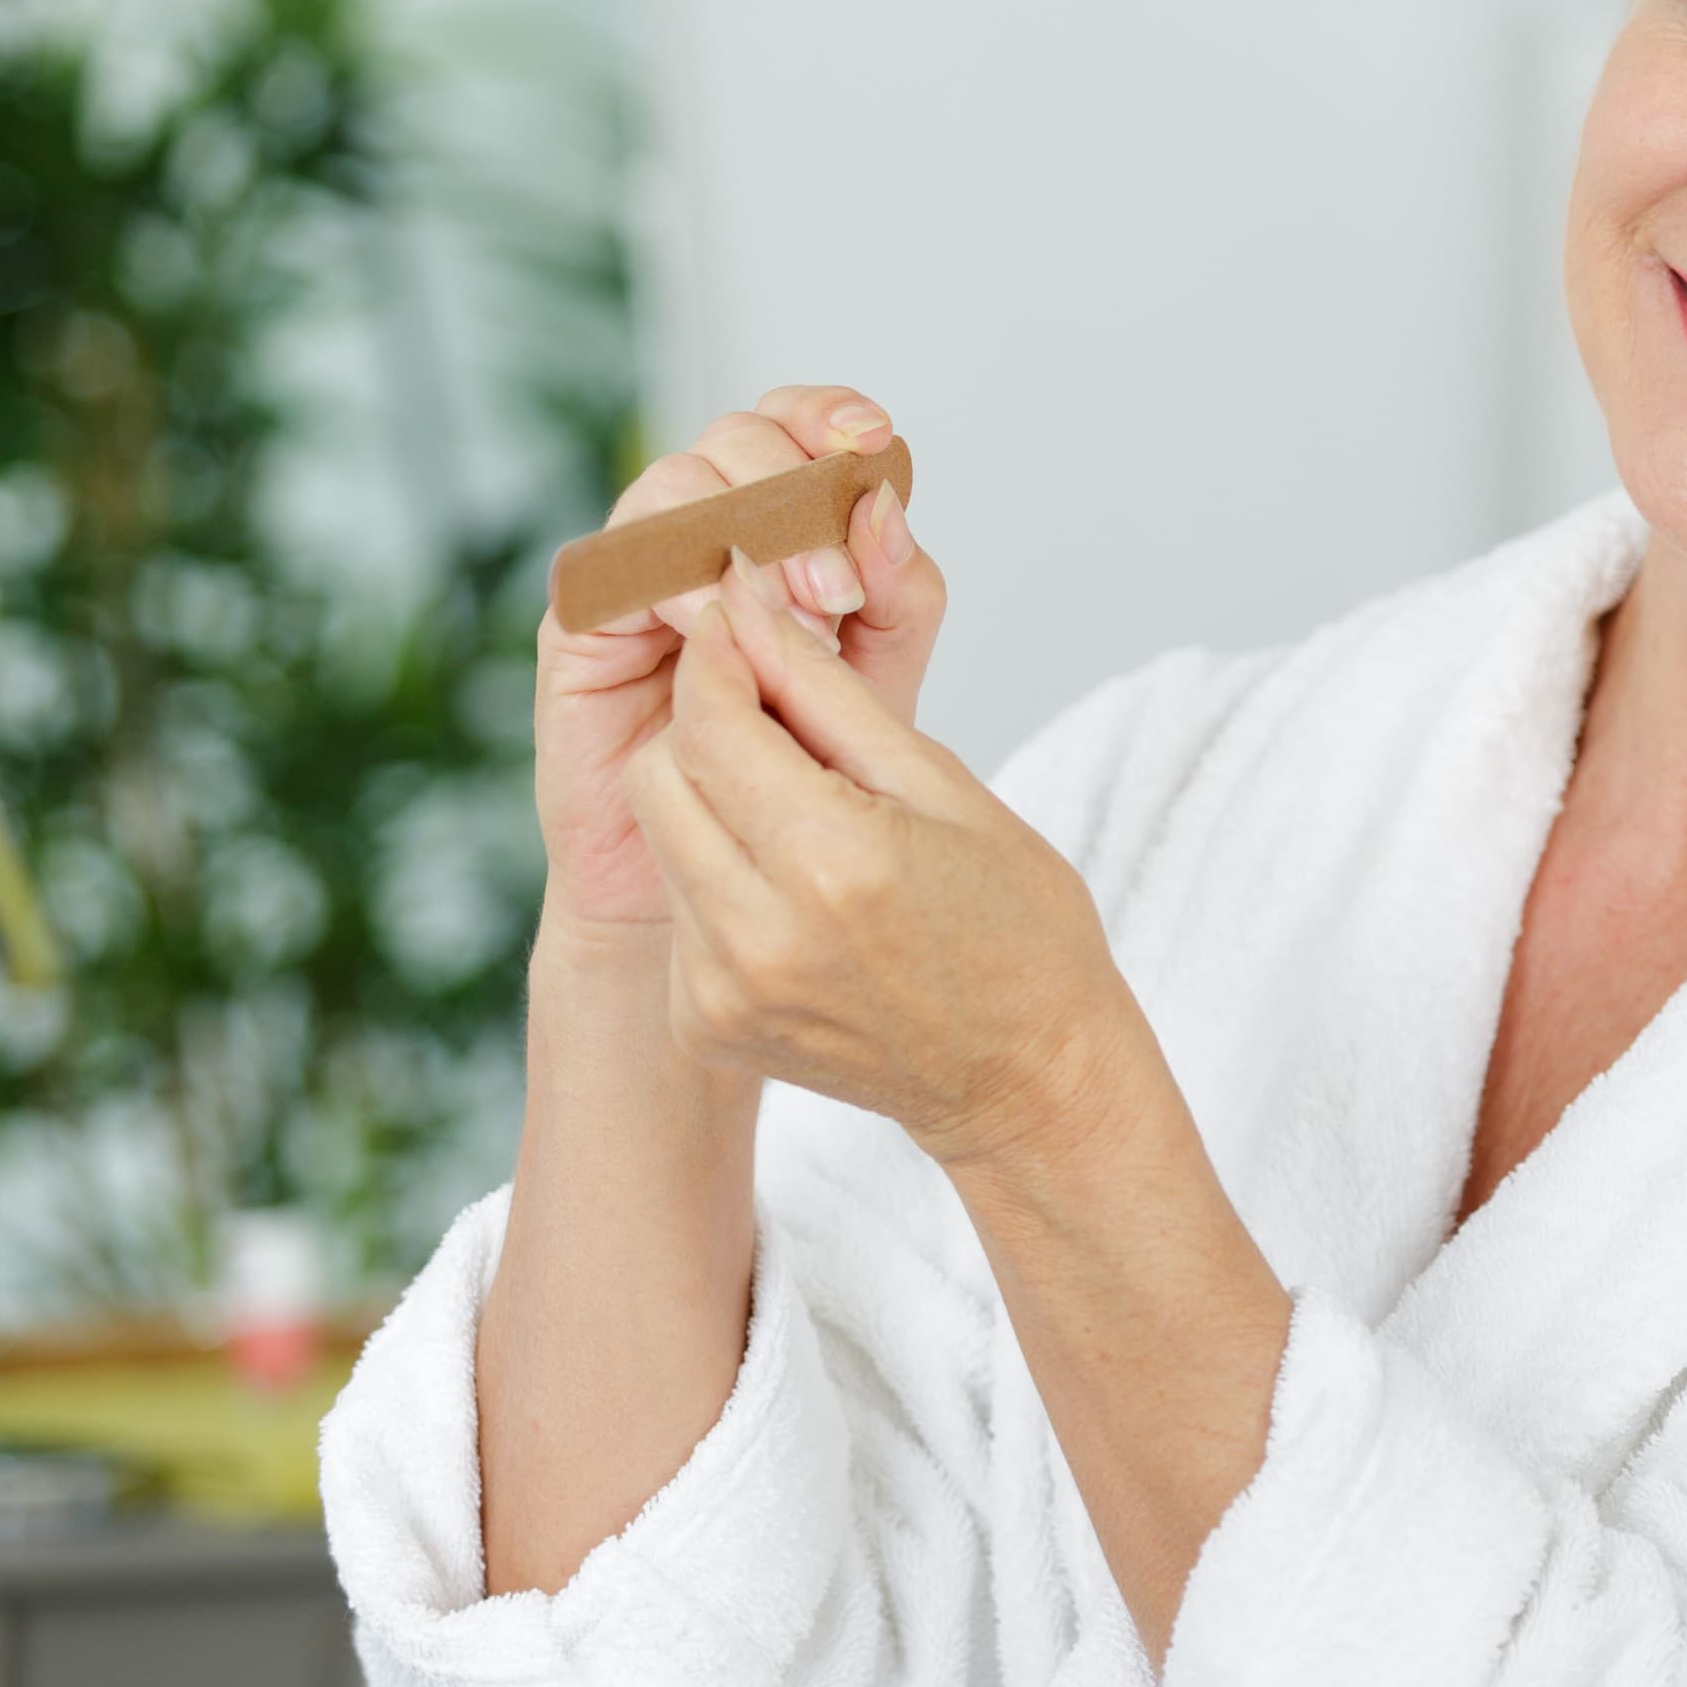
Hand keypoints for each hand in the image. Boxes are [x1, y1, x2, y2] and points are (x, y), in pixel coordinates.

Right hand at [536, 386, 945, 930]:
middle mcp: (703, 528)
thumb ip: (898, 592)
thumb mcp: (882, 673)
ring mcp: (637, 569)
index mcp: (777, 521)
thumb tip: (885, 509)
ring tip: (810, 615)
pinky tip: (729, 635)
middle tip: (844, 584)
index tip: (875, 441)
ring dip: (746, 535)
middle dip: (800, 494)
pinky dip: (681, 584)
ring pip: (676, 485)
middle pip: (738, 438)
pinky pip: (618, 566)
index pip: (794, 422)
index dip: (830, 414)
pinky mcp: (583, 625)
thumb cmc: (806, 767)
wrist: (730, 867)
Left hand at [626, 553, 1149, 1169]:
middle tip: (778, 717)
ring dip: (713, 799)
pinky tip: (796, 890)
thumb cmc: (1016, 927)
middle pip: (661, 771)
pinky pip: (681, 905)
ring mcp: (722, 989)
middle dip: (707, 723)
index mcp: (833, 862)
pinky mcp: (703, 1021)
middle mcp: (759, 934)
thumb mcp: (945, 786)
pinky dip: (721, 873)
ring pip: (662, 836)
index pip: (713, 719)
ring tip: (803, 812)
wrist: (1025, 1078)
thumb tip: (753, 608)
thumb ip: (832, 695)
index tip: (748, 627)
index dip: (721, 656)